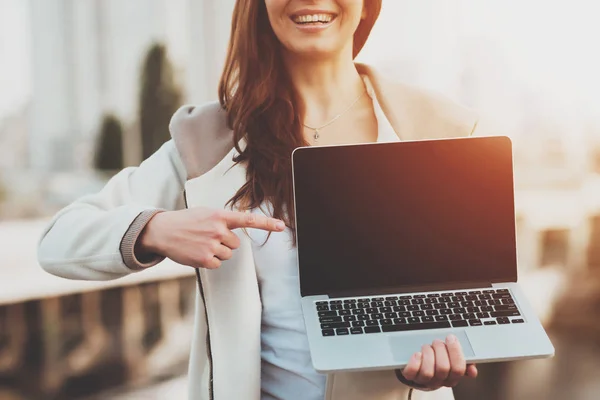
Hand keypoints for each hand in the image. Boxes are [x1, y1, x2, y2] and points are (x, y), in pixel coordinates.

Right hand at [138, 207, 284, 267]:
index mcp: (220, 216)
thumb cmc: (186, 221)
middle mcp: (218, 230)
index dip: (267, 224)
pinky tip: (197, 253)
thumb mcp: (206, 213)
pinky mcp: (206, 259)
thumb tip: (236, 232)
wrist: (163, 230)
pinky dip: (210, 261)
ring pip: (228, 254)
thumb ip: (223, 220)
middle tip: (207, 238)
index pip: (248, 220)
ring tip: (200, 244)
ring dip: (217, 252)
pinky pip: (218, 263)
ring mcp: (212, 245)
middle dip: (224, 243)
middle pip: (236, 244)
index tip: (282, 226)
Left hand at [400, 334, 477, 389]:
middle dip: (440, 349)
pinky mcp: (410, 377)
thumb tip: (472, 370)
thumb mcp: (452, 361)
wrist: (418, 370)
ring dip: (427, 353)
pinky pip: (412, 372)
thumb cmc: (437, 362)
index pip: (458, 369)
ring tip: (427, 346)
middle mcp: (438, 381)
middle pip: (443, 368)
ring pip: (428, 371)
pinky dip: (415, 361)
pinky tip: (417, 354)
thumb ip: (464, 362)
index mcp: (451, 378)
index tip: (451, 338)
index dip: (455, 352)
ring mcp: (424, 380)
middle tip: (437, 342)